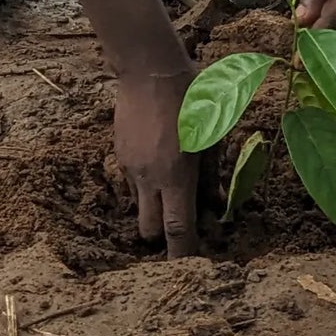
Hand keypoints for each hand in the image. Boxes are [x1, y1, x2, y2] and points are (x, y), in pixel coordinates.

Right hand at [113, 65, 199, 257]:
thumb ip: (212, 175)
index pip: (178, 230)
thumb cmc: (192, 97)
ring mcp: (130, 168)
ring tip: (171, 184)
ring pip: (138, 207)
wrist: (149, 68)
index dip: (183, 254)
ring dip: (153, 207)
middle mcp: (149, 178)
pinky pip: (132, 183)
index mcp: (176, 175)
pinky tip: (158, 160)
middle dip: (164, 236)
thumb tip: (216, 204)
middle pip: (150, 231)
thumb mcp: (213, 135)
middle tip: (181, 221)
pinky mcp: (119, 155)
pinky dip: (145, 184)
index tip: (190, 267)